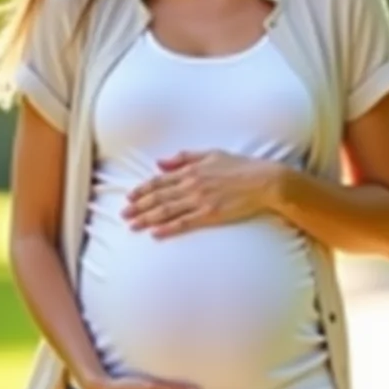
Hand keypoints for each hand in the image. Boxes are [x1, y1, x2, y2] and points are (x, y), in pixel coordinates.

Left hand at [124, 150, 282, 237]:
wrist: (264, 181)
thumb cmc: (241, 166)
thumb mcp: (212, 154)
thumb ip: (185, 157)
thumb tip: (160, 162)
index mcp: (191, 170)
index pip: (160, 181)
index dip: (142, 190)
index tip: (129, 198)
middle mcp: (192, 184)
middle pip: (158, 197)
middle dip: (139, 207)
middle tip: (123, 215)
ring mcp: (200, 200)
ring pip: (167, 211)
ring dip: (147, 219)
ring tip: (133, 226)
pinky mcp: (210, 215)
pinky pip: (184, 223)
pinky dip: (168, 228)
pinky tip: (155, 234)